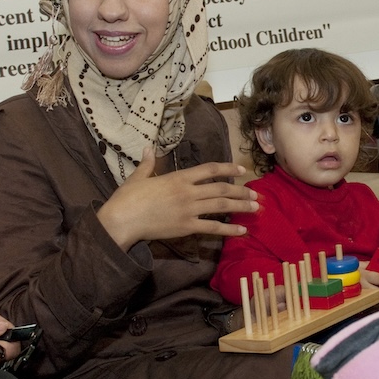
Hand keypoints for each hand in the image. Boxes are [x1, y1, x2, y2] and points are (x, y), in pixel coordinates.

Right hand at [96, 151, 259, 250]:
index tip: (242, 171)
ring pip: (221, 206)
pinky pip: (213, 227)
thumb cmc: (127, 198)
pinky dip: (229, 229)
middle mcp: (188, 192)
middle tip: (256, 193)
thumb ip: (147, 163)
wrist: (122, 220)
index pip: (210, 170)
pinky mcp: (187, 227)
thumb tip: (148, 148)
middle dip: (241, 191)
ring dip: (241, 206)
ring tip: (256, 208)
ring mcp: (189, 210)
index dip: (228, 169)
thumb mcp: (138, 177)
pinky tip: (242, 230)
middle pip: (221, 189)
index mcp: (178, 177)